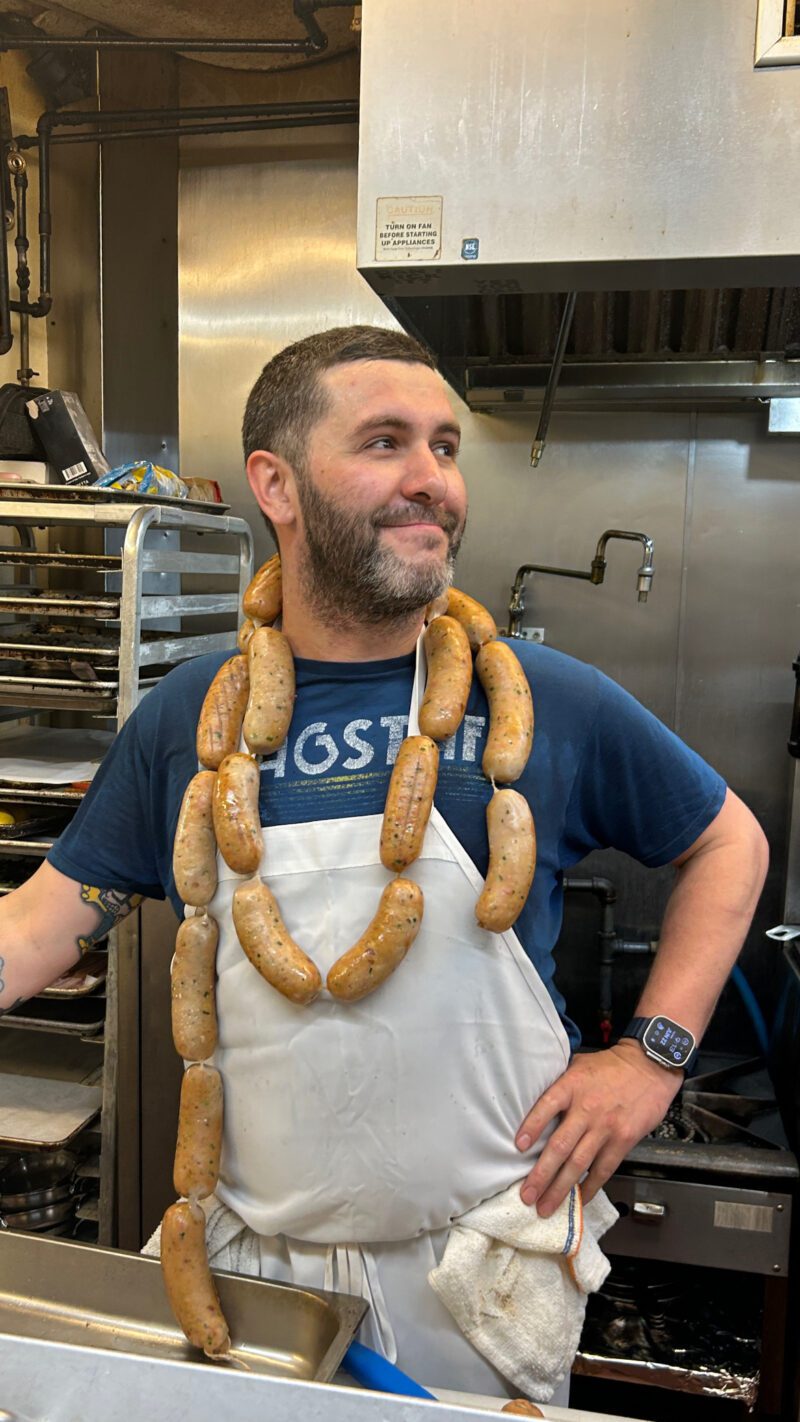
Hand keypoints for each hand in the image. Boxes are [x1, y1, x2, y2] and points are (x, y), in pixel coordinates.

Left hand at [515, 1041, 682, 1215]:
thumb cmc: (611, 1066)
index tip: (519, 1146)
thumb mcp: (580, 1065)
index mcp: (572, 1085)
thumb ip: (561, 1084)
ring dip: (560, 1189)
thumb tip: (535, 1102)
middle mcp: (587, 1109)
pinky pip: (603, 1169)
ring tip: (545, 1207)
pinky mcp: (623, 1140)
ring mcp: (606, 1127)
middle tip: (526, 1195)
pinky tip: (578, 1199)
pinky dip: (589, 1187)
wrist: (649, 1067)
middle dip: (541, 1174)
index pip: (547, 1106)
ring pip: (578, 1164)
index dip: (532, 1126)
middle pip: (560, 1146)